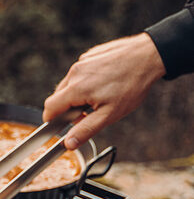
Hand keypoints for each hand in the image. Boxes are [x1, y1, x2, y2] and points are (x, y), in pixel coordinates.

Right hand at [43, 33, 165, 148]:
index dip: (51, 120)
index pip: (50, 107)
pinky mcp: (89, 56)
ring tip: (100, 98)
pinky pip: (79, 73)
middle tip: (89, 114)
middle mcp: (74, 73)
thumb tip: (69, 143)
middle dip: (68, 108)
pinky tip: (104, 84)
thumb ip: (86, 129)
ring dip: (77, 95)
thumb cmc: (131, 85)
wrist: (147, 56)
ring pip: (69, 84)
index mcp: (76, 88)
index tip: (59, 126)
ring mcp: (81, 62)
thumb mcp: (110, 114)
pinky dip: (85, 82)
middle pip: (58, 96)